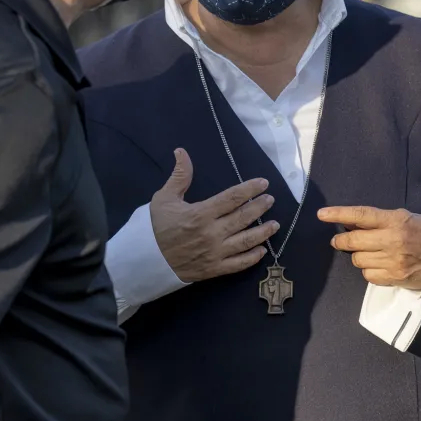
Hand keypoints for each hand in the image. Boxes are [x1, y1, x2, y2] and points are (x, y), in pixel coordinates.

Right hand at [151, 148, 279, 281]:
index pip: (232, 198)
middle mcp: (212, 233)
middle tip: (271, 200)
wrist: (145, 260)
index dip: (250, 189)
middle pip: (243, 218)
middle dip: (260, 207)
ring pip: (245, 241)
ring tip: (274, 224)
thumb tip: (181, 151)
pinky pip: (238, 264)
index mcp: (201, 214)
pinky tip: (262, 250)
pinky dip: (252, 257)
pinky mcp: (213, 269)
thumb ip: (179, 176)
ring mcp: (214, 253)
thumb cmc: (156, 227)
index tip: (263, 183)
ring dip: (262, 232)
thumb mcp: (164, 198)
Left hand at [318, 206, 420, 289]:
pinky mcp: (395, 278)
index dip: (338, 214)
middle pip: (353, 242)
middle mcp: (393, 241)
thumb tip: (348, 223)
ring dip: (358, 255)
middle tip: (338, 240)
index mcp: (395, 221)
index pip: (361, 215)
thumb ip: (378, 220)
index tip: (321, 214)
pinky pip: (368, 275)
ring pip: (358, 260)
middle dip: (341, 240)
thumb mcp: (404, 218)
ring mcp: (393, 262)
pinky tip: (378, 264)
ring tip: (368, 251)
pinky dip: (368, 269)